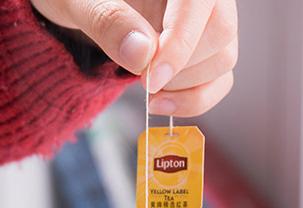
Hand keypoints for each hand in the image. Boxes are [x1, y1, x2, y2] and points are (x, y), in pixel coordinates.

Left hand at [30, 0, 237, 116]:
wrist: (80, 5)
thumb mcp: (78, 3)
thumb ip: (108, 22)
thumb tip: (144, 54)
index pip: (199, 3)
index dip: (181, 43)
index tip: (150, 77)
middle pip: (220, 33)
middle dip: (179, 68)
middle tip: (141, 78)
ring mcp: (209, 21)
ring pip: (223, 59)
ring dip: (185, 86)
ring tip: (146, 86)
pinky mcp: (207, 50)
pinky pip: (220, 80)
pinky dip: (193, 101)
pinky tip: (161, 102)